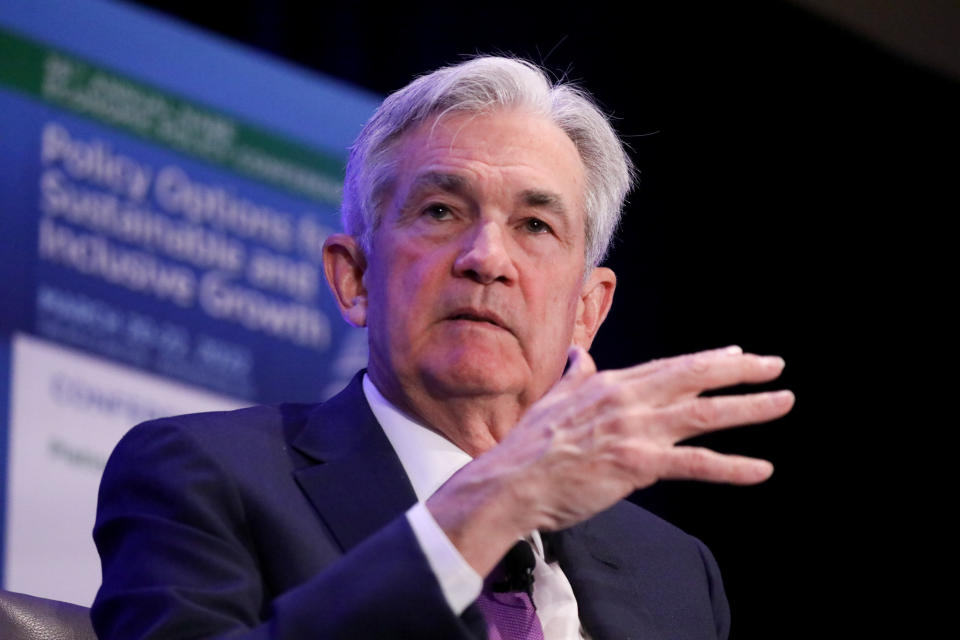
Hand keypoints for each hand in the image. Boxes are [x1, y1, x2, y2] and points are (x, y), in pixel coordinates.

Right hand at [427, 345, 792, 574]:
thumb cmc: (528, 448)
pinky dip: (732, 466)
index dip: (705, 361)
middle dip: (740, 370)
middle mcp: (627, 400)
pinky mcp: (637, 464)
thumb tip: (581, 355)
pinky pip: (695, 464)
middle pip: (694, 378)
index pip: (668, 367)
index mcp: (609, 384)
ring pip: (704, 413)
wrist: (509, 481)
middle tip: (774, 365)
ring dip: (749, 407)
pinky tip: (762, 468)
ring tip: (782, 401)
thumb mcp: (553, 400)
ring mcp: (635, 431)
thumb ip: (575, 376)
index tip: (734, 355)